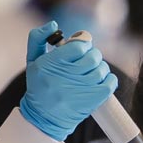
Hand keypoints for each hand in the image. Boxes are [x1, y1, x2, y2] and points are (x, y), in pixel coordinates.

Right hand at [19, 22, 116, 141]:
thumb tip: (54, 24)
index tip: (79, 46)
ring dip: (100, 67)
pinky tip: (101, 79)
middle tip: (85, 59)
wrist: (44, 118)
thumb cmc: (39, 85)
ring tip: (91, 71)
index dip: (82, 42)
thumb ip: (38, 37)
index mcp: (50, 65)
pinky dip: (109, 78)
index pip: (77, 46)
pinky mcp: (92, 101)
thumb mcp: (32, 60)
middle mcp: (65, 77)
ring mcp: (80, 90)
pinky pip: (110, 83)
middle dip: (91, 54)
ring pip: (102, 69)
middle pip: (92, 56)